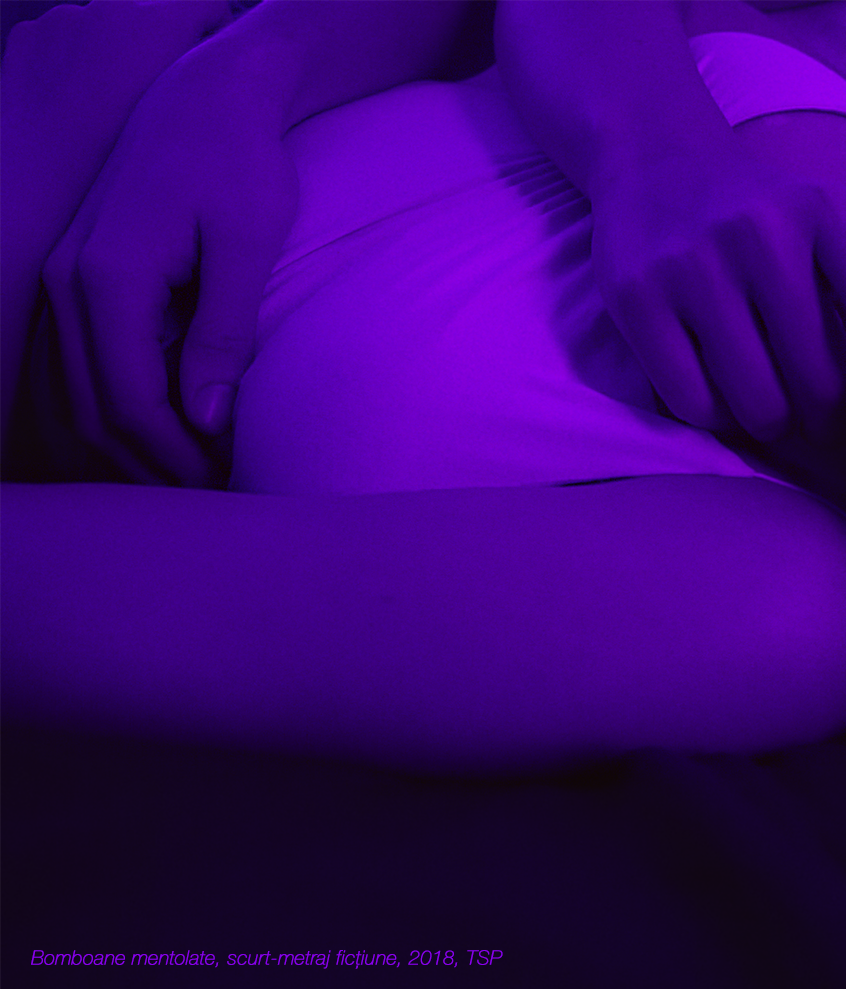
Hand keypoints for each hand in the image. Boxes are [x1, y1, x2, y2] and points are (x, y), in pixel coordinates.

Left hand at [0, 0, 232, 216]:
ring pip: (108, 24)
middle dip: (162, 40)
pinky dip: (76, 62)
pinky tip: (76, 103)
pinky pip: (68, 37)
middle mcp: (108, 7)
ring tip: (112, 105)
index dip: (215, 27)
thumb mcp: (181, 116)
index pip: (205, 0)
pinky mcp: (30, 33)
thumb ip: (201, 73)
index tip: (209, 58)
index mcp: (154, 22)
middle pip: (154, 10)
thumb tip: (212, 58)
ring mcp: (63, 18)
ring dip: (117, 50)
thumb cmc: (114, 161)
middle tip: (158, 93)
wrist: (32, 180)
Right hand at [43, 46, 297, 485]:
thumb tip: (209, 421)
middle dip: (152, 462)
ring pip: (83, 392)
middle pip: (96, 407)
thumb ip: (224, 334)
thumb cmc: (239, 167)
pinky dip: (123, 405)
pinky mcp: (79, 279)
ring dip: (134, 441)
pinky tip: (175, 428)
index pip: (130, 399)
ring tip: (197, 475)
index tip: (224, 485)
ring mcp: (65, 280)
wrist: (207, 101)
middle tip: (214, 496)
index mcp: (108, 278)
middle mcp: (69, 283)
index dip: (175, 454)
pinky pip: (87, 364)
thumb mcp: (246, 248)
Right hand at [591, 152, 845, 444]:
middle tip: (822, 418)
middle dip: (829, 419)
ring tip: (771, 404)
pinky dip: (716, 418)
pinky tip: (720, 393)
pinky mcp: (636, 297)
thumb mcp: (825, 226)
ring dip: (773, 424)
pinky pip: (694, 405)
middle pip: (821, 381)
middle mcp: (760, 231)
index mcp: (824, 210)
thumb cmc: (761, 218)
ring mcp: (693, 263)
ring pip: (758, 405)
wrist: (656, 159)